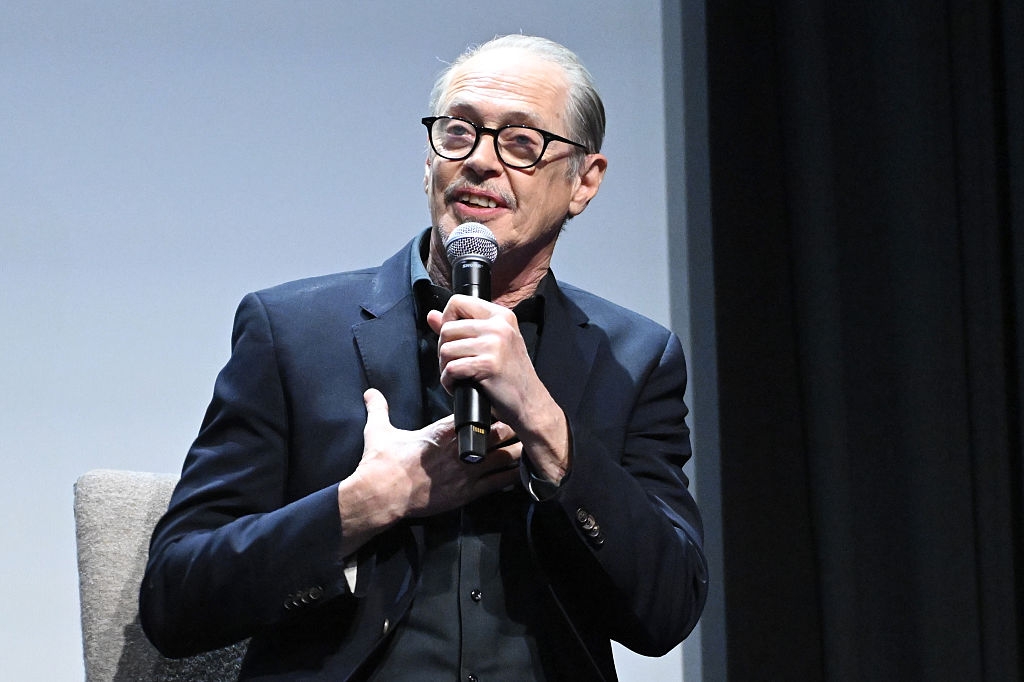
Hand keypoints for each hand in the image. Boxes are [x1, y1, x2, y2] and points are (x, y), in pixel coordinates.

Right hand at [336, 389, 521, 555]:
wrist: (380, 495)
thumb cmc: (381, 463)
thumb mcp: (379, 432)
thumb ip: (379, 409)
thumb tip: (370, 393)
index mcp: (442, 432)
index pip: (476, 414)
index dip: (492, 408)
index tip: (502, 401)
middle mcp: (458, 449)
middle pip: (497, 432)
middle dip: (512, 426)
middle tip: (525, 419)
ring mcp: (465, 472)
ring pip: (504, 456)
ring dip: (518, 449)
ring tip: (532, 442)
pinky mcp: (467, 493)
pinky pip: (498, 483)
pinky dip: (514, 476)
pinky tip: (527, 470)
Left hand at [427, 296, 569, 481]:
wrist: (530, 403)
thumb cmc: (510, 376)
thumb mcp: (491, 344)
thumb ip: (461, 327)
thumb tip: (432, 316)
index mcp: (501, 316)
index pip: (458, 302)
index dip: (447, 321)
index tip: (453, 338)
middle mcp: (499, 326)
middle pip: (447, 329)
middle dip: (444, 351)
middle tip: (456, 365)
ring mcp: (495, 344)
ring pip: (446, 349)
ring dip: (446, 368)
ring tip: (459, 376)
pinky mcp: (488, 365)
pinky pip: (451, 369)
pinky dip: (449, 382)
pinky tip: (460, 386)